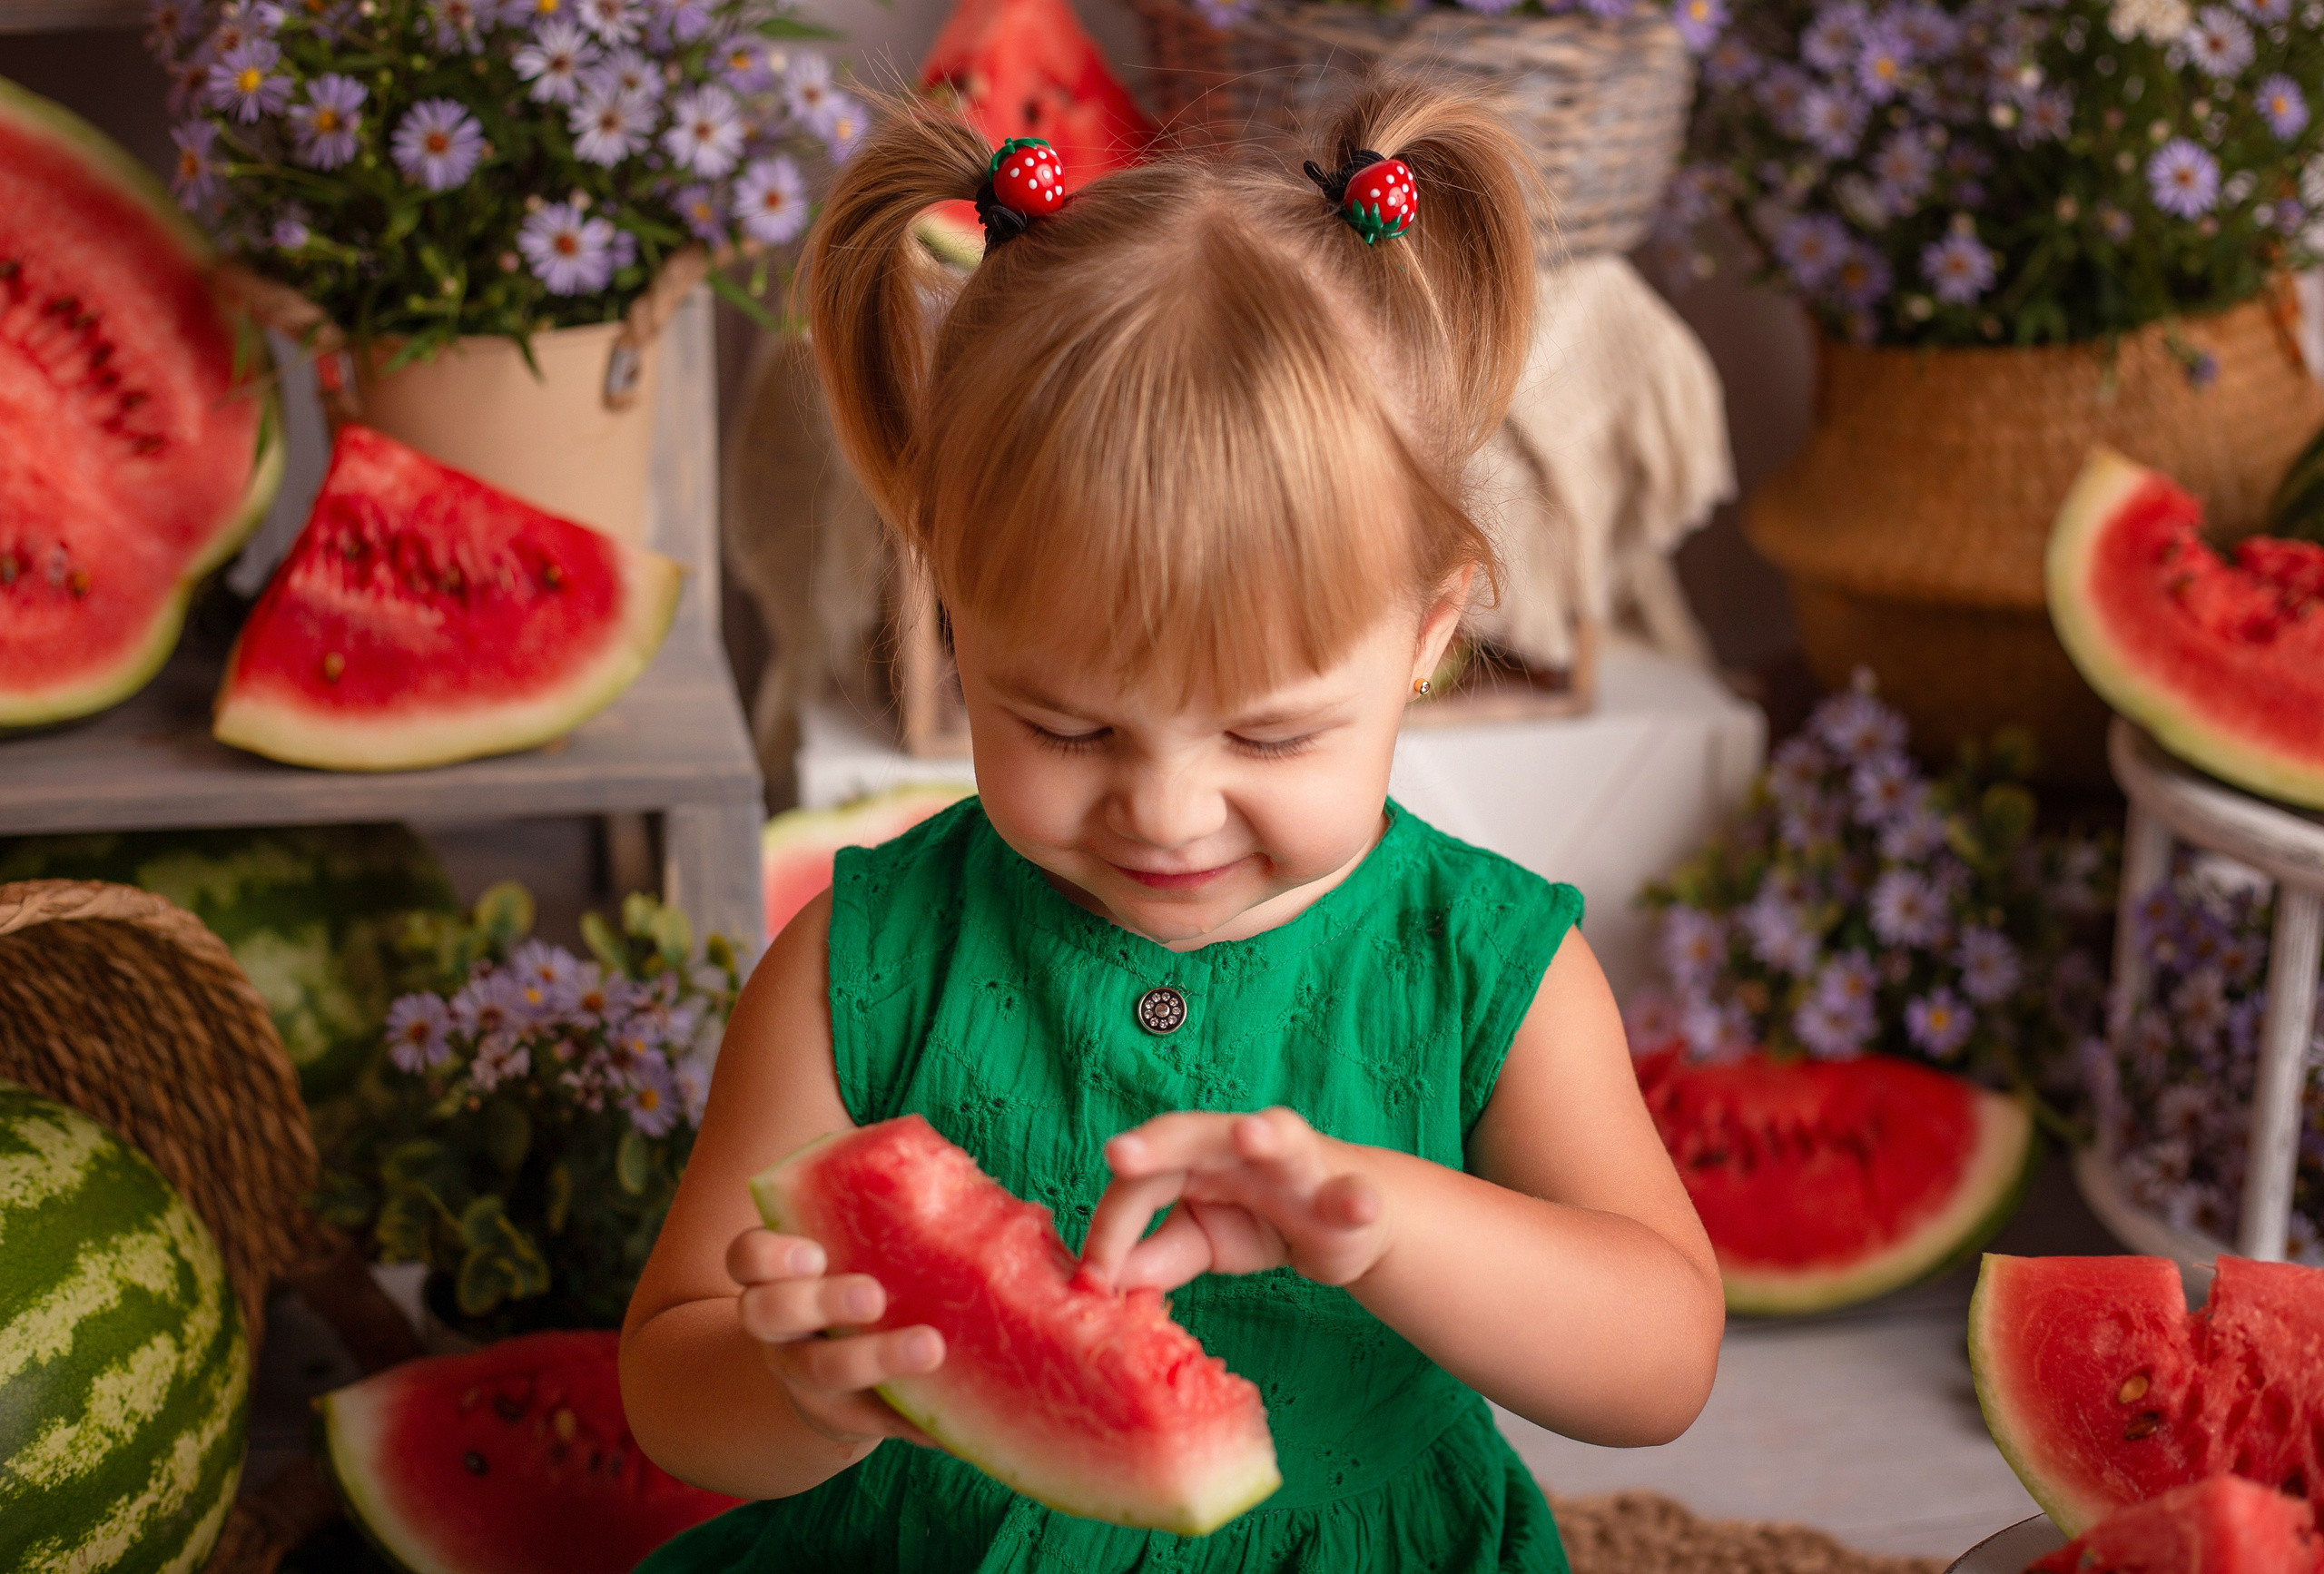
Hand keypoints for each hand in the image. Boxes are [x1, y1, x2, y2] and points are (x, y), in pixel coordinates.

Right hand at [726, 1227, 942, 1449]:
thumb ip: (875, 1211)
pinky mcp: (844, 1418)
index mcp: (775, 1277)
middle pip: (769, 1315)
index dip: (768, 1256)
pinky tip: (951, 1414)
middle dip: (818, 1302)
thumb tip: (951, 1168)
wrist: (828, 1378)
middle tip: (873, 1296)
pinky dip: (912, 1418)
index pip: (746, 1258)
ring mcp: (804, 1378)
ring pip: (820, 1372)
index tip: (813, 1254)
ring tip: (930, 1348)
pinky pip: (873, 1422)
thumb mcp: (847, 1248)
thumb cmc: (852, 1281)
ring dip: (875, 1361)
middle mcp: (778, 1330)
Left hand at [1079, 1108, 1389, 1293]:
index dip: (1113, 1226)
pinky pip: (1352, 1194)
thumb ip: (1151, 1257)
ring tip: (1249, 1135)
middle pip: (1193, 1134)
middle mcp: (1241, 1146)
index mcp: (1194, 1157)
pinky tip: (1359, 1204)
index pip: (1142, 1184)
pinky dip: (1356, 1199)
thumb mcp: (1197, 1242)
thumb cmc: (1257, 1219)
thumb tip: (1094, 1285)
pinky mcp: (1345, 1194)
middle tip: (1120, 1154)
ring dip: (1266, 1135)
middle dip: (1159, 1142)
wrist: (1341, 1224)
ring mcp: (1297, 1164)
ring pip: (1281, 1138)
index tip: (1092, 1278)